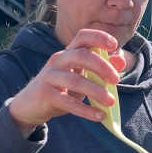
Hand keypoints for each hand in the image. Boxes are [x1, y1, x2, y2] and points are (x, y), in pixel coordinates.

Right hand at [7, 28, 125, 131]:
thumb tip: (121, 60)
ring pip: (75, 80)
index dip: (98, 37)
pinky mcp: (46, 95)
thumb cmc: (61, 88)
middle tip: (116, 80)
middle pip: (81, 56)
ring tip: (111, 101)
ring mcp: (50, 77)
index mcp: (68, 53)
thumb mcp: (81, 76)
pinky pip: (68, 102)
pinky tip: (100, 116)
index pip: (82, 36)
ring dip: (96, 91)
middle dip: (101, 66)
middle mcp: (58, 60)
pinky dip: (86, 110)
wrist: (30, 105)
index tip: (114, 45)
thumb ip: (100, 69)